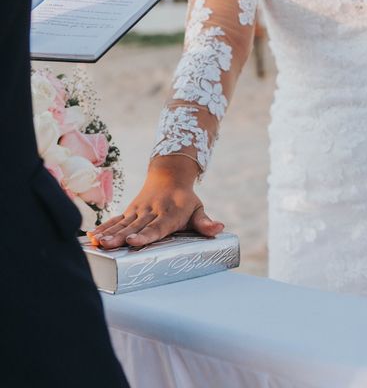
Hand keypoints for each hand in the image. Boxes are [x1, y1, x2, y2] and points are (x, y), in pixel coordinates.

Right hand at [92, 156, 223, 248]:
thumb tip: (219, 229)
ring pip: (123, 224)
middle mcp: (152, 212)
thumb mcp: (198, 209)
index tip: (133, 242)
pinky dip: (104, 228)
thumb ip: (205, 222)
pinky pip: (115, 220)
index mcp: (170, 214)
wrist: (170, 176)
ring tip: (97, 243)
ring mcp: (138, 211)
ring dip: (109, 234)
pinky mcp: (129, 211)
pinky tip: (91, 237)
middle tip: (108, 246)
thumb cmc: (185, 200)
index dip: (145, 235)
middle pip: (136, 227)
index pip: (157, 227)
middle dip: (121, 237)